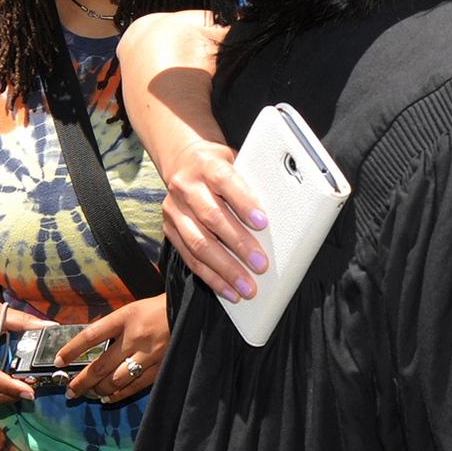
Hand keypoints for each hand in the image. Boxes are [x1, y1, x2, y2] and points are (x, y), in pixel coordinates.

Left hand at [57, 296, 169, 403]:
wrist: (188, 312)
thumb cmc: (156, 310)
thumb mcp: (131, 310)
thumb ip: (112, 327)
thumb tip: (89, 348)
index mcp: (125, 317)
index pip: (91, 336)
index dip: (71, 350)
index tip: (59, 361)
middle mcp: (134, 337)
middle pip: (100, 365)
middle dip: (81, 381)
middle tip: (70, 391)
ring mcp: (148, 354)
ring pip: (116, 379)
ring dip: (99, 390)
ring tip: (90, 394)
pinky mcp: (160, 365)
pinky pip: (135, 385)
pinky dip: (120, 393)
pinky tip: (109, 397)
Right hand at [162, 139, 268, 301]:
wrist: (182, 162)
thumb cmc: (218, 166)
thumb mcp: (235, 161)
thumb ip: (250, 182)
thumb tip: (282, 211)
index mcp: (208, 166)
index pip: (226, 182)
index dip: (244, 203)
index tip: (263, 223)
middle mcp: (187, 187)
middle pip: (212, 218)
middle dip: (239, 245)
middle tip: (261, 265)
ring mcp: (175, 209)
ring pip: (199, 243)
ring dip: (225, 269)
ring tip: (246, 287)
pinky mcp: (169, 229)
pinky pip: (189, 258)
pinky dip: (210, 276)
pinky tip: (227, 289)